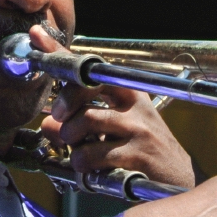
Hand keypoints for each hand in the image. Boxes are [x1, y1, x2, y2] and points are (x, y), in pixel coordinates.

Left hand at [30, 26, 198, 188]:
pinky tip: (92, 171)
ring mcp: (138, 129)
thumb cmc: (145, 154)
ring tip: (80, 154)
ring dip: (71, 142)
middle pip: (85, 87)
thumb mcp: (116, 132)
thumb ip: (79, 124)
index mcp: (129, 94)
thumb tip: (48, 124)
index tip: (36, 37)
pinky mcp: (137, 155)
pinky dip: (82, 167)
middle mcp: (135, 105)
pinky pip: (91, 156)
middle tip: (59, 121)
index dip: (61, 53)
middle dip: (63, 104)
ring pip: (84, 122)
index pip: (90, 67)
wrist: (179, 178)